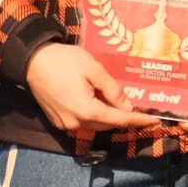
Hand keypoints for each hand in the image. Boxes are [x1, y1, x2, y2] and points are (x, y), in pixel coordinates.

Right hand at [23, 43, 164, 135]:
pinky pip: (82, 122)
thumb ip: (113, 90)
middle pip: (107, 125)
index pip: (119, 120)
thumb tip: (128, 107)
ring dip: (109, 117)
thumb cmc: (65, 62)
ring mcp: (64, 124)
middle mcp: (75, 123)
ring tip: (122, 105)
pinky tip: (100, 103)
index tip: (155, 122)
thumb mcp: (94, 70)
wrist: (32, 61)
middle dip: (124, 118)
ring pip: (95, 125)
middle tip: (140, 109)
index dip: (138, 121)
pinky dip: (95, 116)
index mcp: (86, 111)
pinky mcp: (57, 120)